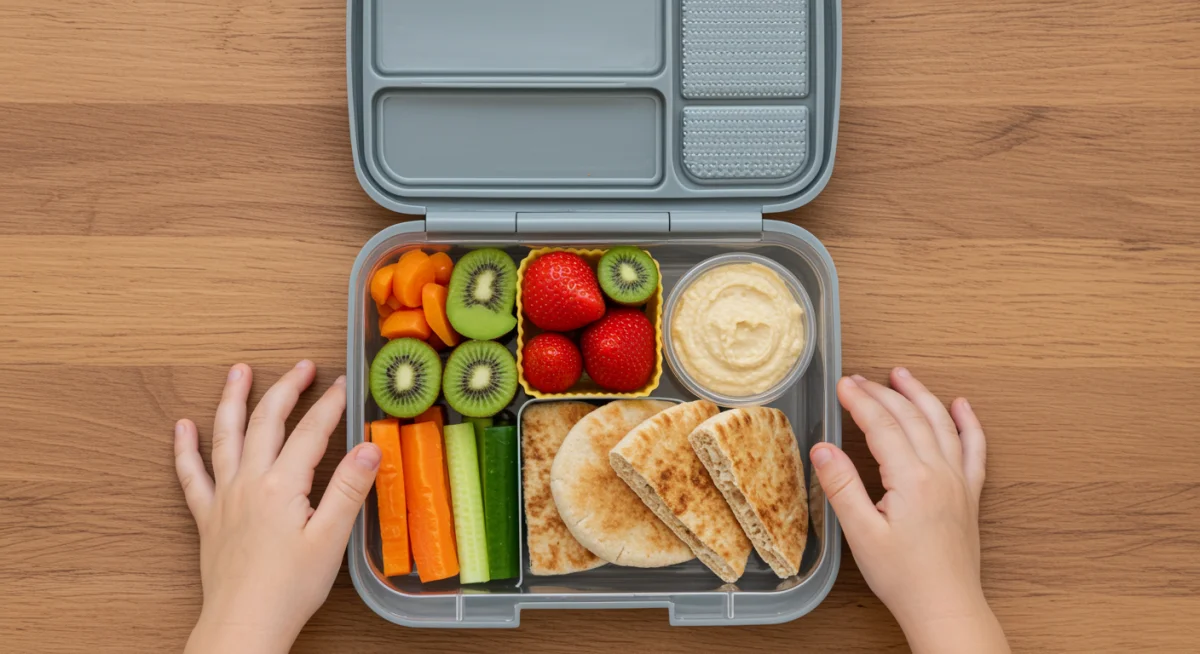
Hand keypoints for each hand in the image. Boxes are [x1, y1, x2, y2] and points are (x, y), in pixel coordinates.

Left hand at [173, 361, 380, 653]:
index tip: (344, 384)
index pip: (312, 432)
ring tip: (239, 372)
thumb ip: (349, 488)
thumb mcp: (331, 538)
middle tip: (303, 367)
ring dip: (233, 400)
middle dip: (287, 388)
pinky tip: (182, 427)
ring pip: (226, 436)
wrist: (244, 623)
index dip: (330, 404)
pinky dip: (185, 449)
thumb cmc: (289, 588)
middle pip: (268, 422)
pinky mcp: (209, 517)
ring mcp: (225, 497)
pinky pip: (192, 475)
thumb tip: (370, 446)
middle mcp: (250, 482)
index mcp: (283, 486)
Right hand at [810, 368, 1008, 653]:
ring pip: (942, 423)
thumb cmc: (903, 577)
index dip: (860, 401)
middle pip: (910, 417)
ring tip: (902, 375)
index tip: (842, 384)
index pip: (882, 426)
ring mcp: (959, 481)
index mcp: (912, 479)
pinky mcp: (969, 493)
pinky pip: (974, 448)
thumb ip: (842, 487)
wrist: (945, 605)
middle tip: (858, 379)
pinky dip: (969, 423)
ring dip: (921, 395)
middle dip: (882, 392)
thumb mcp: (861, 534)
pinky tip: (961, 406)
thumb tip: (823, 448)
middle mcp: (940, 473)